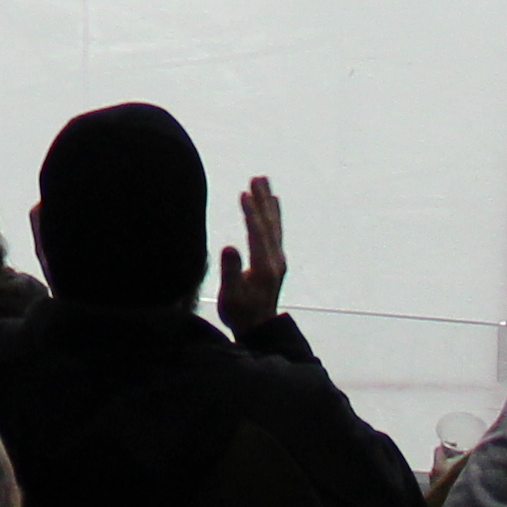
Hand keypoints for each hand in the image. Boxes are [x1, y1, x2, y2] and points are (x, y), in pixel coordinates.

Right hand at [216, 174, 287, 335]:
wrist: (258, 328)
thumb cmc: (239, 313)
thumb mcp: (231, 296)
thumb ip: (231, 272)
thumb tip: (229, 246)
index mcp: (264, 267)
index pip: (258, 234)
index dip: (251, 213)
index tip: (244, 193)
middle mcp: (275, 261)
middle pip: (269, 224)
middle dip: (262, 200)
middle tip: (257, 178)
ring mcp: (277, 260)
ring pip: (274, 225)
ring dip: (268, 202)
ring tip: (263, 181)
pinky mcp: (276, 260)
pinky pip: (276, 230)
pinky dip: (273, 214)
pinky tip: (273, 203)